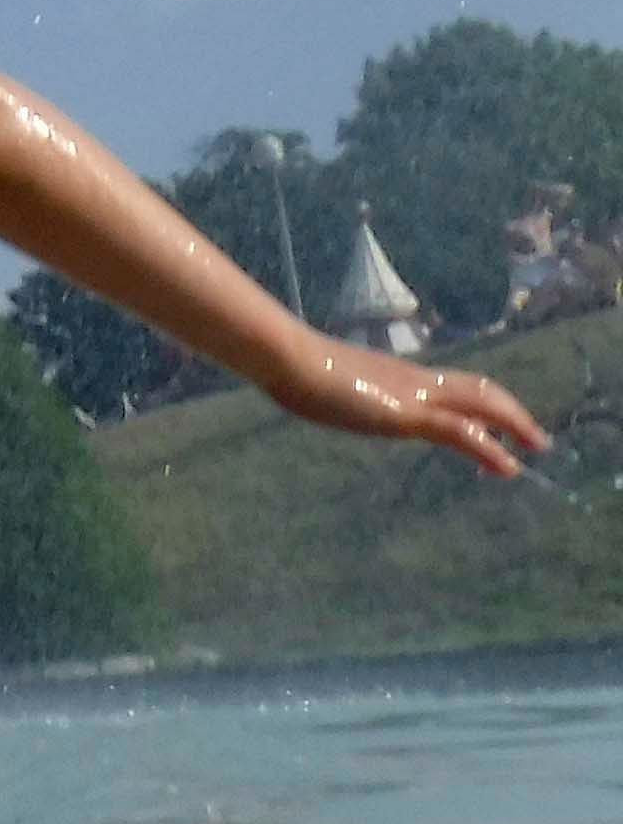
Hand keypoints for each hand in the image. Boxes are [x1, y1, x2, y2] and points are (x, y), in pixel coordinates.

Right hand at [264, 338, 551, 475]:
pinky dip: (491, 449)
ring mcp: (415, 396)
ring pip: (483, 405)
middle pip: (480, 390)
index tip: (497, 420)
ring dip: (515, 425)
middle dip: (511, 412)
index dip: (482, 400)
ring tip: (534, 446)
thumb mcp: (327, 382)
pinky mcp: (409, 415)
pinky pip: (462, 432)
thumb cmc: (295, 367)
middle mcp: (416, 381)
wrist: (288, 358)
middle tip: (533, 436)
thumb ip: (343, 389)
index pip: (455, 384)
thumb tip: (331, 391)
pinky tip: (509, 466)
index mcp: (399, 375)